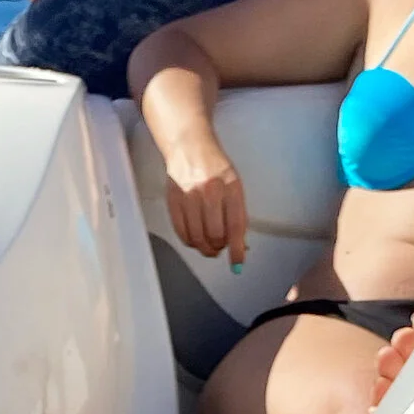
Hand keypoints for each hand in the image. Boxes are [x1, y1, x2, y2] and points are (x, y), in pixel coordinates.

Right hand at [164, 140, 247, 264]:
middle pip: (214, 234)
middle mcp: (210, 191)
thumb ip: (237, 214)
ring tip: (209, 246)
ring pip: (197, 236)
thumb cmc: (216, 169)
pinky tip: (195, 240)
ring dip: (205, 247)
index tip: (237, 264)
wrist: (189, 149)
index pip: (235, 225)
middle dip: (219, 246)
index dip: (236, 249)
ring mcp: (189, 196)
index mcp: (230, 187)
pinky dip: (190, 241)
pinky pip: (182, 232)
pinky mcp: (173, 201)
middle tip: (220, 246)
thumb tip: (240, 245)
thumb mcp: (234, 186)